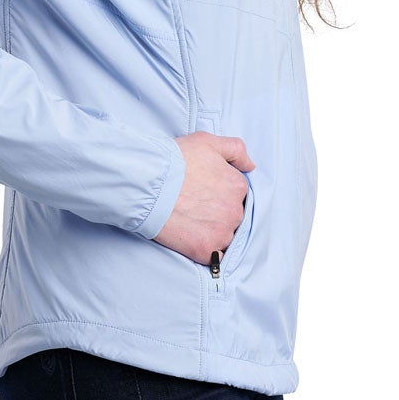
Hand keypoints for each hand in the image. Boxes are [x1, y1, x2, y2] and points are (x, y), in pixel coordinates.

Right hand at [153, 131, 255, 265]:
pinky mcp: (206, 250)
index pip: (237, 195)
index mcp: (238, 186)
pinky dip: (206, 251)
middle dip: (216, 213)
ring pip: (225, 237)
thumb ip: (235, 150)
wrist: (147, 183)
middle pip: (232, 217)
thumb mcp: (207, 141)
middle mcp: (236, 211)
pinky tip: (191, 240)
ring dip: (211, 233)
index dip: (218, 193)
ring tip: (189, 222)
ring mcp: (222, 232)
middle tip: (193, 207)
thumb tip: (251, 166)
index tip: (202, 193)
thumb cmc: (174, 160)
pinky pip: (214, 258)